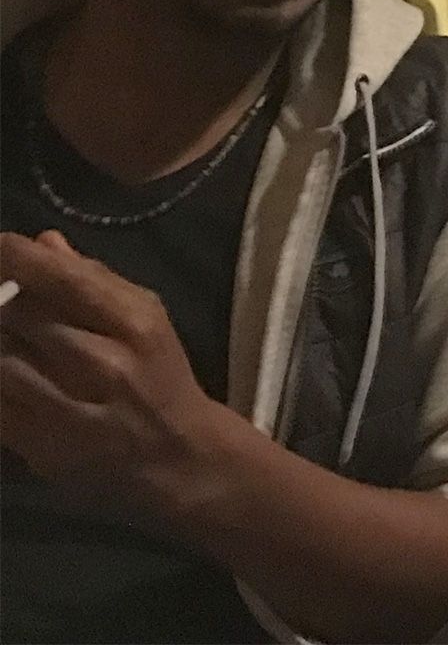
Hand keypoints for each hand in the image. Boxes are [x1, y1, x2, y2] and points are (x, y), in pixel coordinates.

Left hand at [0, 230, 239, 522]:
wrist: (176, 459)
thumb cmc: (161, 377)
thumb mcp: (147, 319)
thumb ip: (95, 280)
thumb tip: (42, 242)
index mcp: (136, 324)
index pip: (60, 277)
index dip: (15, 257)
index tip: (2, 248)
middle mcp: (103, 364)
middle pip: (17, 315)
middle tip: (3, 301)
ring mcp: (69, 410)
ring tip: (12, 340)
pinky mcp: (40, 447)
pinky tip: (10, 377)